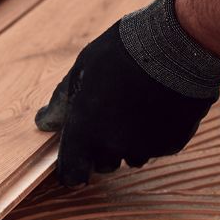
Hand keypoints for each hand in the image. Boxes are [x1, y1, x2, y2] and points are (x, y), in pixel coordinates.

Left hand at [34, 0, 219, 186]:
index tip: (75, 161)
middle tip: (109, 116)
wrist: (176, 46)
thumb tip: (43, 123)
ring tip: (136, 107)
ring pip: (132, 157)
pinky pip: (157, 147)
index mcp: (86, 130)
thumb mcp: (82, 69)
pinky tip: (158, 106)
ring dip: (129, 142)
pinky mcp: (172, 144)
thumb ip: (61, 102)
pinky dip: (155, 134)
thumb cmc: (122, 52)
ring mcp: (146, 148)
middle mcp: (115, 146)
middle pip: (103, 164)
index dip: (72, 170)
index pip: (72, 174)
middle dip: (102, 148)